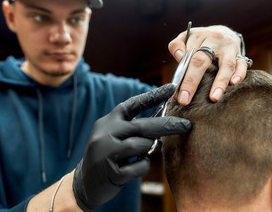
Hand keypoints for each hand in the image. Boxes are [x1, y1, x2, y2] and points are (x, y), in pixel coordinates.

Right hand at [72, 84, 191, 211]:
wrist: (84, 183)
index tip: (172, 88)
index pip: (132, 105)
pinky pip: (139, 166)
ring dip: (149, 149)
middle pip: (142, 126)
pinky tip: (134, 168)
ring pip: (140, 145)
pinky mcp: (110, 171)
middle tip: (188, 125)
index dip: (153, 96)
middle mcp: (105, 133)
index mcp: (108, 121)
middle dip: (168, 125)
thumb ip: (134, 129)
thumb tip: (164, 125)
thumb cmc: (108, 157)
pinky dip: (142, 167)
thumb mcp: (115, 137)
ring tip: (146, 152)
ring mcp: (106, 152)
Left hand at [169, 25, 248, 104]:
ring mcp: (229, 47)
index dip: (180, 75)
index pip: (187, 56)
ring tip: (214, 98)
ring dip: (220, 82)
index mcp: (199, 36)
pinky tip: (233, 83)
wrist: (223, 31)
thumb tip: (179, 57)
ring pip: (226, 64)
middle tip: (184, 100)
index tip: (175, 92)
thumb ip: (177, 46)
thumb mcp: (186, 37)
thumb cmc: (201, 39)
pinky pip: (242, 64)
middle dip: (192, 82)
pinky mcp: (241, 54)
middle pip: (202, 61)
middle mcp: (215, 39)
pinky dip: (239, 74)